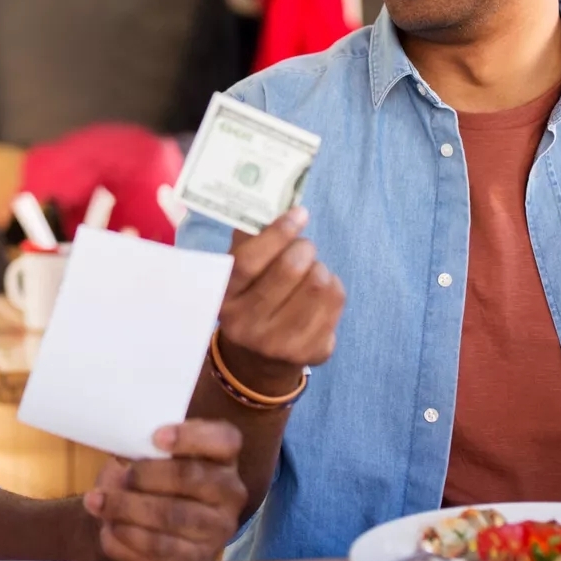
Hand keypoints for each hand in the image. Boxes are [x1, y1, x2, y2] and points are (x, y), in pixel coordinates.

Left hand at [84, 421, 246, 560]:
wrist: (151, 523)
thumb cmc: (154, 476)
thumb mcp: (152, 452)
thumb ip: (143, 447)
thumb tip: (122, 458)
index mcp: (223, 456)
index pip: (224, 440)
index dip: (191, 437)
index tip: (156, 438)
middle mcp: (230, 493)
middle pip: (191, 477)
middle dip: (147, 476)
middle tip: (121, 476)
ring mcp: (218, 530)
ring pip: (174, 516)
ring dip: (129, 508)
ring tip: (99, 502)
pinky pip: (161, 551)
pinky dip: (129, 538)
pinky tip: (110, 528)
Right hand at [214, 207, 344, 395]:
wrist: (258, 361)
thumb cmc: (249, 301)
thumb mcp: (236, 276)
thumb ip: (247, 241)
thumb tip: (265, 199)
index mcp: (225, 299)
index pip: (249, 262)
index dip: (277, 233)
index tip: (299, 214)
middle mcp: (248, 325)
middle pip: (290, 270)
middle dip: (304, 248)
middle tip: (304, 247)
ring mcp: (281, 343)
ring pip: (318, 283)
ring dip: (320, 267)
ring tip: (311, 271)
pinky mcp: (312, 352)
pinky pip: (336, 300)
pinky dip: (333, 286)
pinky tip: (321, 291)